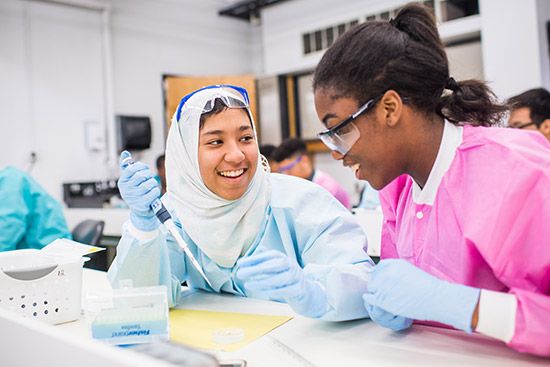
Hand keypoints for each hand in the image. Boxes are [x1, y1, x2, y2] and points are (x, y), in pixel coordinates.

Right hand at [118, 151, 159, 230]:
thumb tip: (125, 153)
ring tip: (151, 186)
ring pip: (149, 183)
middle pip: (142, 175)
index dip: (141, 166)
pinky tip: (152, 193)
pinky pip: (154, 192)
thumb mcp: (128, 179)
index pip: (132, 168)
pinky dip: (156, 191)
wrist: (139, 211)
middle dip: (149, 175)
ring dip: (153, 183)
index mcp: (122, 182)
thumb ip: (126, 166)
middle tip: (149, 178)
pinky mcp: (142, 204)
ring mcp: (134, 197)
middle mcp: (127, 190)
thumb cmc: (135, 192)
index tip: (145, 168)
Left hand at [236, 250, 327, 317]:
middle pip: (273, 265)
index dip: (253, 259)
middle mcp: (291, 265)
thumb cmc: (283, 277)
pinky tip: (263, 292)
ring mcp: (297, 276)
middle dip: (256, 269)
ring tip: (248, 285)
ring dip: (262, 282)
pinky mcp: (299, 289)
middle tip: (240, 274)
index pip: (268, 256)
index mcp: (283, 257)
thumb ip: (263, 260)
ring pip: (280, 279)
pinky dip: (274, 291)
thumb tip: (250, 254)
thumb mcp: (274, 267)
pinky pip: (286, 290)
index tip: (239, 263)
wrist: (304, 290)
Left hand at [363, 259, 479, 331]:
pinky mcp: (383, 300)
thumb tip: (384, 278)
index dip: (380, 276)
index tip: (384, 282)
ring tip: (388, 299)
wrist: (436, 298)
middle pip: (374, 278)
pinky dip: (374, 302)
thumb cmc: (427, 287)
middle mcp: (386, 273)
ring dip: (377, 294)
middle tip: (387, 293)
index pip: (378, 268)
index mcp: (394, 264)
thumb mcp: (410, 271)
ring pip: (372, 289)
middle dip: (378, 285)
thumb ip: (395, 272)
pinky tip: (382, 304)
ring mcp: (383, 286)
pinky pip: (371, 299)